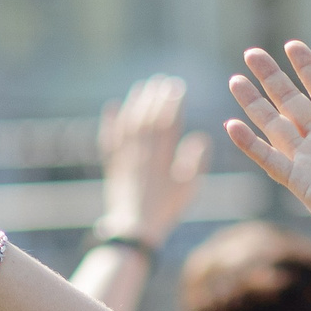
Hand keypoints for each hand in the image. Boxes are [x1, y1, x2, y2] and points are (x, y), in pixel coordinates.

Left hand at [99, 75, 208, 247]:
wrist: (134, 229)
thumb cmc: (166, 210)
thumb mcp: (188, 189)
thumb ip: (195, 162)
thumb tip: (201, 138)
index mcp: (162, 157)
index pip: (168, 123)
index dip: (174, 104)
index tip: (179, 88)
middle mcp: (141, 153)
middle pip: (148, 118)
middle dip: (157, 97)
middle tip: (163, 81)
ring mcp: (124, 157)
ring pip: (129, 123)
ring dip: (136, 102)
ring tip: (143, 87)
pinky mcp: (112, 164)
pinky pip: (109, 138)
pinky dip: (110, 121)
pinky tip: (112, 107)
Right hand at [225, 41, 310, 251]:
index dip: (308, 67)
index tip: (292, 45)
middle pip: (292, 101)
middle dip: (272, 77)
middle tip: (251, 53)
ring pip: (276, 125)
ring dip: (254, 103)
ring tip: (234, 79)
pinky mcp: (302, 183)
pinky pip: (271, 160)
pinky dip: (251, 144)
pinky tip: (232, 126)